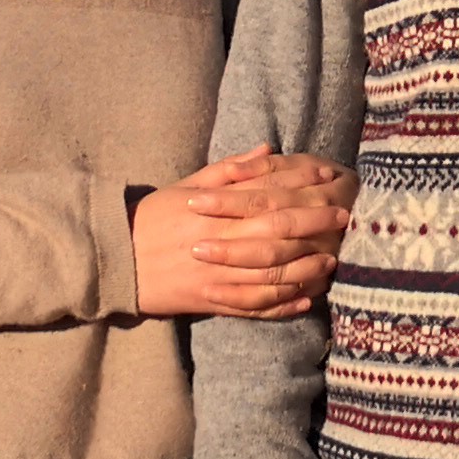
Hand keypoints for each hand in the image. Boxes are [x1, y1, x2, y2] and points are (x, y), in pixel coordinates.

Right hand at [131, 147, 355, 317]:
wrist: (115, 260)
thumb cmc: (152, 217)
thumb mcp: (186, 185)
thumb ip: (230, 170)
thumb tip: (267, 150)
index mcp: (212, 209)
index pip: (266, 192)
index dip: (300, 183)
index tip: (328, 177)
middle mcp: (218, 242)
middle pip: (276, 233)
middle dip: (313, 224)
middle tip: (344, 218)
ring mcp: (215, 277)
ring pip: (270, 275)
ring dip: (304, 269)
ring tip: (330, 262)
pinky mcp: (210, 303)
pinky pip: (252, 308)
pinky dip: (281, 306)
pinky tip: (304, 301)